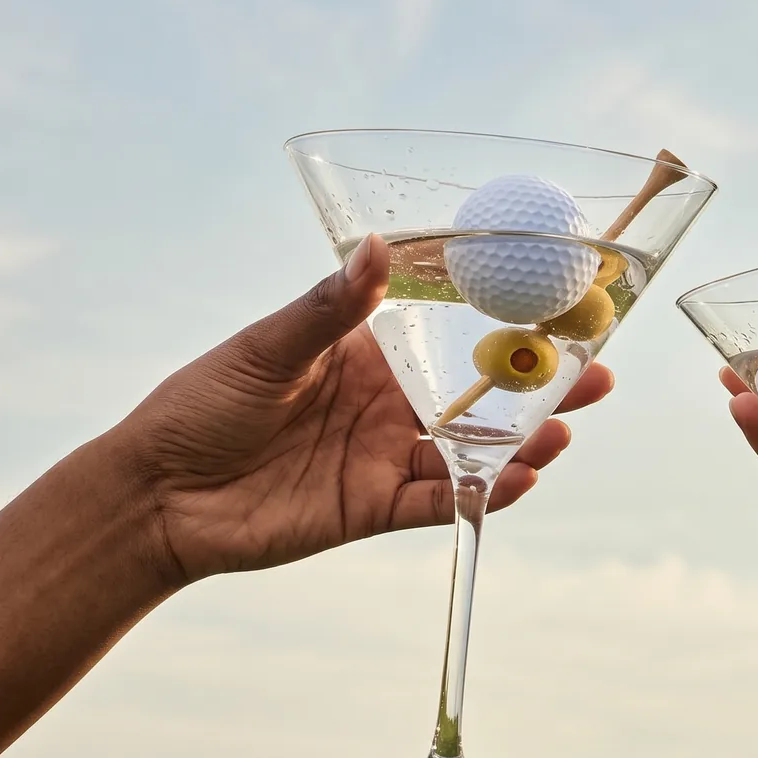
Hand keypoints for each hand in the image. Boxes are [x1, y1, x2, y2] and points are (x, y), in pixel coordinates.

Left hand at [115, 233, 613, 585]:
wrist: (159, 495)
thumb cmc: (200, 406)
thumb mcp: (266, 349)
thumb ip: (329, 309)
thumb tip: (373, 247)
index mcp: (364, 357)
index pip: (450, 339)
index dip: (504, 329)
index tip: (556, 310)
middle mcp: (386, 407)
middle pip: (479, 398)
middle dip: (538, 387)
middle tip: (598, 374)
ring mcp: (384, 460)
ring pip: (471, 453)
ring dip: (522, 443)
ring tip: (565, 428)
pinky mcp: (374, 509)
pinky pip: (440, 501)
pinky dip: (483, 492)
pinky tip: (520, 478)